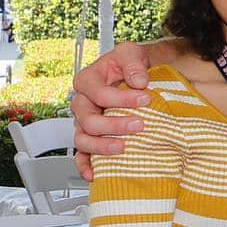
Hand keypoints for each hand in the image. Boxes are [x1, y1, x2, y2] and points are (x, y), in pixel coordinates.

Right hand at [71, 42, 152, 179]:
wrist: (133, 74)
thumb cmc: (129, 64)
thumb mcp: (131, 53)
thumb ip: (133, 63)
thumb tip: (138, 81)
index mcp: (87, 80)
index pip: (99, 94)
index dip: (122, 98)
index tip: (145, 98)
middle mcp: (82, 103)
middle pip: (88, 120)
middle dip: (114, 125)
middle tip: (139, 125)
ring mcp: (84, 122)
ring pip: (82, 139)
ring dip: (101, 146)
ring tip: (123, 148)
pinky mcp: (91, 136)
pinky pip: (80, 155)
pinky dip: (84, 165)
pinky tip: (95, 173)